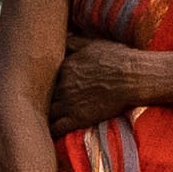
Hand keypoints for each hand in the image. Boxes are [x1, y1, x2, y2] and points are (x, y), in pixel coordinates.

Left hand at [49, 38, 172, 126]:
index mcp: (65, 66)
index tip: (44, 87)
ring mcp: (68, 102)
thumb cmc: (119, 58)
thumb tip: (63, 37)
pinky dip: (51, 131)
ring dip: (44, 115)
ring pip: (46, 111)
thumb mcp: (94, 43)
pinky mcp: (77, 118)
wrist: (134, 77)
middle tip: (38, 104)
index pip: (45, 76)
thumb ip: (75, 41)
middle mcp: (62, 84)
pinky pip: (56, 128)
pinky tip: (49, 134)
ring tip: (41, 120)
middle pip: (43, 94)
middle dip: (41, 99)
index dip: (44, 82)